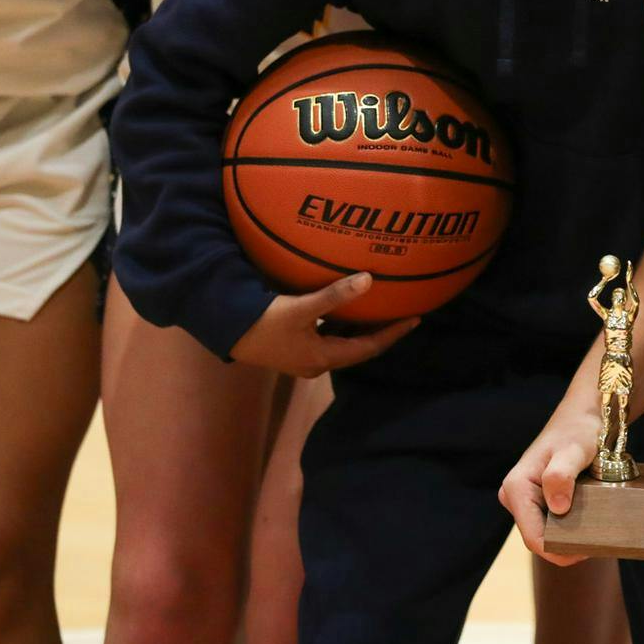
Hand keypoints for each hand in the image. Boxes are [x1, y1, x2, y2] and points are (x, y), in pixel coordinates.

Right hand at [227, 274, 418, 376]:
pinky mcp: (294, 349)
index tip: (415, 319)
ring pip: (344, 343)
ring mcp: (305, 357)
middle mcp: (317, 362)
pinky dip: (343, 325)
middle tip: (402, 312)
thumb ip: (335, 295)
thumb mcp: (301, 308)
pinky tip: (346, 309)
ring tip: (380, 309)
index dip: (393, 333)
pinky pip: (329, 337)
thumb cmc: (264, 322)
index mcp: (324, 358)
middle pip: (359, 348)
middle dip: (381, 331)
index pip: (369, 348)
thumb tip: (369, 280)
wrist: (227, 332)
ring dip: (362, 328)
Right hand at [499, 406, 602, 566]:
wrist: (584, 416)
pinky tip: (588, 522)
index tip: (589, 549)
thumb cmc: (579, 430)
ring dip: (568, 536)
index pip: (534, 538)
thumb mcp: (574, 451)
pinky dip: (569, 526)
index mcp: (516, 488)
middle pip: (539, 538)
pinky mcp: (537, 499)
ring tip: (595, 530)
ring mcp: (525, 499)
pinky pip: (551, 523)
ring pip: (545, 532)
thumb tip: (557, 508)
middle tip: (597, 540)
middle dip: (565, 545)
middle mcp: (514, 496)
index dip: (559, 551)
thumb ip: (561, 476)